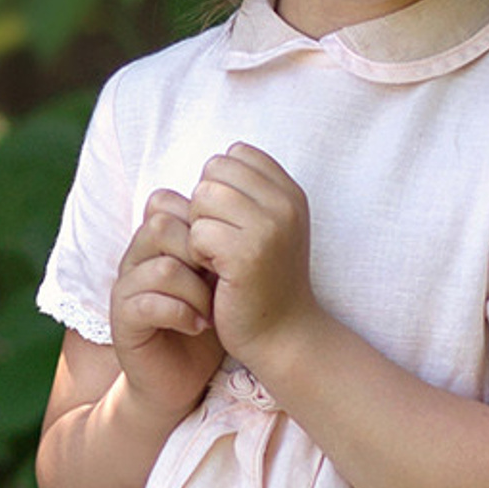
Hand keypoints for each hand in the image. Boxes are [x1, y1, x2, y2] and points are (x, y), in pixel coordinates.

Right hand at [110, 187, 222, 417]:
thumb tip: (245, 206)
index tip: (226, 252)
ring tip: (213, 310)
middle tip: (220, 278)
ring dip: (195, 289)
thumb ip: (222, 243)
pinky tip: (199, 326)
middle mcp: (137, 258)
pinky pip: (148, 302)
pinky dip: (181, 313)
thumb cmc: (206, 324)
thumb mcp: (221, 277)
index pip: (168, 202)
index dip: (201, 222)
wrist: (184, 379)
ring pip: (160, 265)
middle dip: (199, 251)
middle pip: (160, 224)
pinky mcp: (123, 321)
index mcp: (158, 241)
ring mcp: (127, 288)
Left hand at [187, 144, 315, 364]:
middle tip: (222, 240)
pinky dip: (198, 253)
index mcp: (291, 192)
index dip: (222, 184)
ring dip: (200, 227)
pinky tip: (216, 273)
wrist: (284, 334)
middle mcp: (285, 205)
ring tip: (219, 256)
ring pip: (203, 197)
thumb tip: (210, 167)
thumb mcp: (270, 228)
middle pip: (214, 171)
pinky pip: (197, 231)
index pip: (237, 153)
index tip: (234, 220)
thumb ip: (249, 193)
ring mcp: (268, 228)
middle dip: (206, 204)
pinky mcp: (245, 255)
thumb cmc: (266, 281)